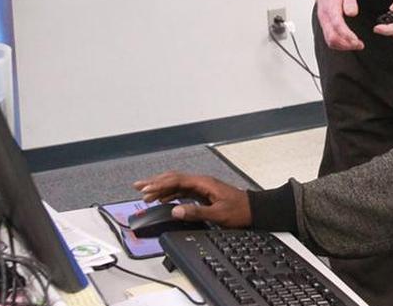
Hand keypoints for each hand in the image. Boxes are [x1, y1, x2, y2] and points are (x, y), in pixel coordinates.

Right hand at [132, 172, 252, 226]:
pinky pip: (182, 191)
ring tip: (145, 195)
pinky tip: (163, 199)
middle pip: (173, 179)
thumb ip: (196, 212)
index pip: (176, 180)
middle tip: (138, 187)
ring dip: (161, 188)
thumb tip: (175, 210)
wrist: (254, 210)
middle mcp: (201, 182)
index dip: (159, 185)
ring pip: (176, 184)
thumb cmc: (240, 210)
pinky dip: (170, 193)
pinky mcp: (203, 193)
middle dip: (155, 182)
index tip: (145, 190)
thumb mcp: (218, 213)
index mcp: (203, 183)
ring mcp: (202, 187)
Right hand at [315, 0, 363, 50]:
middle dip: (346, 44)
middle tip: (359, 45)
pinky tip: (348, 43)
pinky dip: (339, 45)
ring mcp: (324, 23)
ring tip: (356, 45)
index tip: (356, 40)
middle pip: (332, 37)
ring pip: (330, 41)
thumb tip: (352, 13)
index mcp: (331, 9)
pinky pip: (330, 39)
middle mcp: (325, 18)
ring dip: (343, 46)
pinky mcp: (325, 26)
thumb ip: (350, 1)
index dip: (347, 34)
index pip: (337, 25)